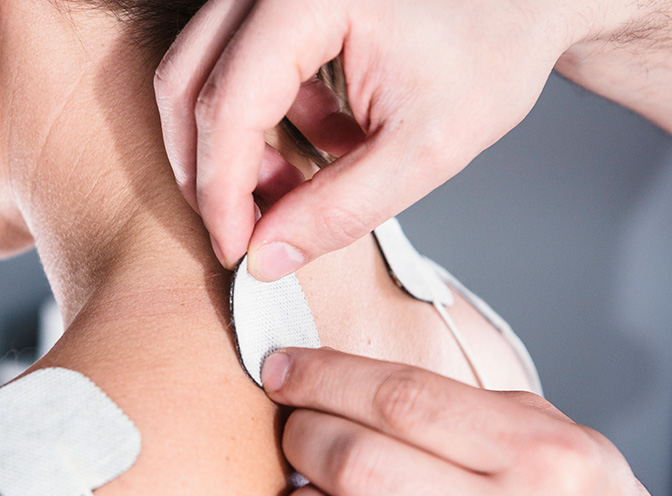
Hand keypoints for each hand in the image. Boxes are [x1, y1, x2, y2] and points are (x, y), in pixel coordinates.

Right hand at [154, 0, 646, 280]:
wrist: (522, 2)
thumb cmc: (492, 53)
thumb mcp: (425, 149)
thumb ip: (339, 210)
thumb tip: (265, 256)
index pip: (229, 105)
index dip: (222, 192)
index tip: (236, 252)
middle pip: (188, 81)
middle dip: (208, 171)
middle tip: (241, 231)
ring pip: (201, 74)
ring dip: (233, 150)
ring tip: (297, 189)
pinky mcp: (277, 3)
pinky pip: (236, 67)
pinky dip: (264, 122)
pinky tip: (326, 143)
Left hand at [260, 348, 671, 495]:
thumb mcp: (556, 442)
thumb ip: (466, 410)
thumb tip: (356, 388)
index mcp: (539, 456)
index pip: (399, 397)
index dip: (324, 375)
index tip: (284, 368)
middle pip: (357, 461)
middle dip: (302, 434)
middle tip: (293, 425)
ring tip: (304, 494)